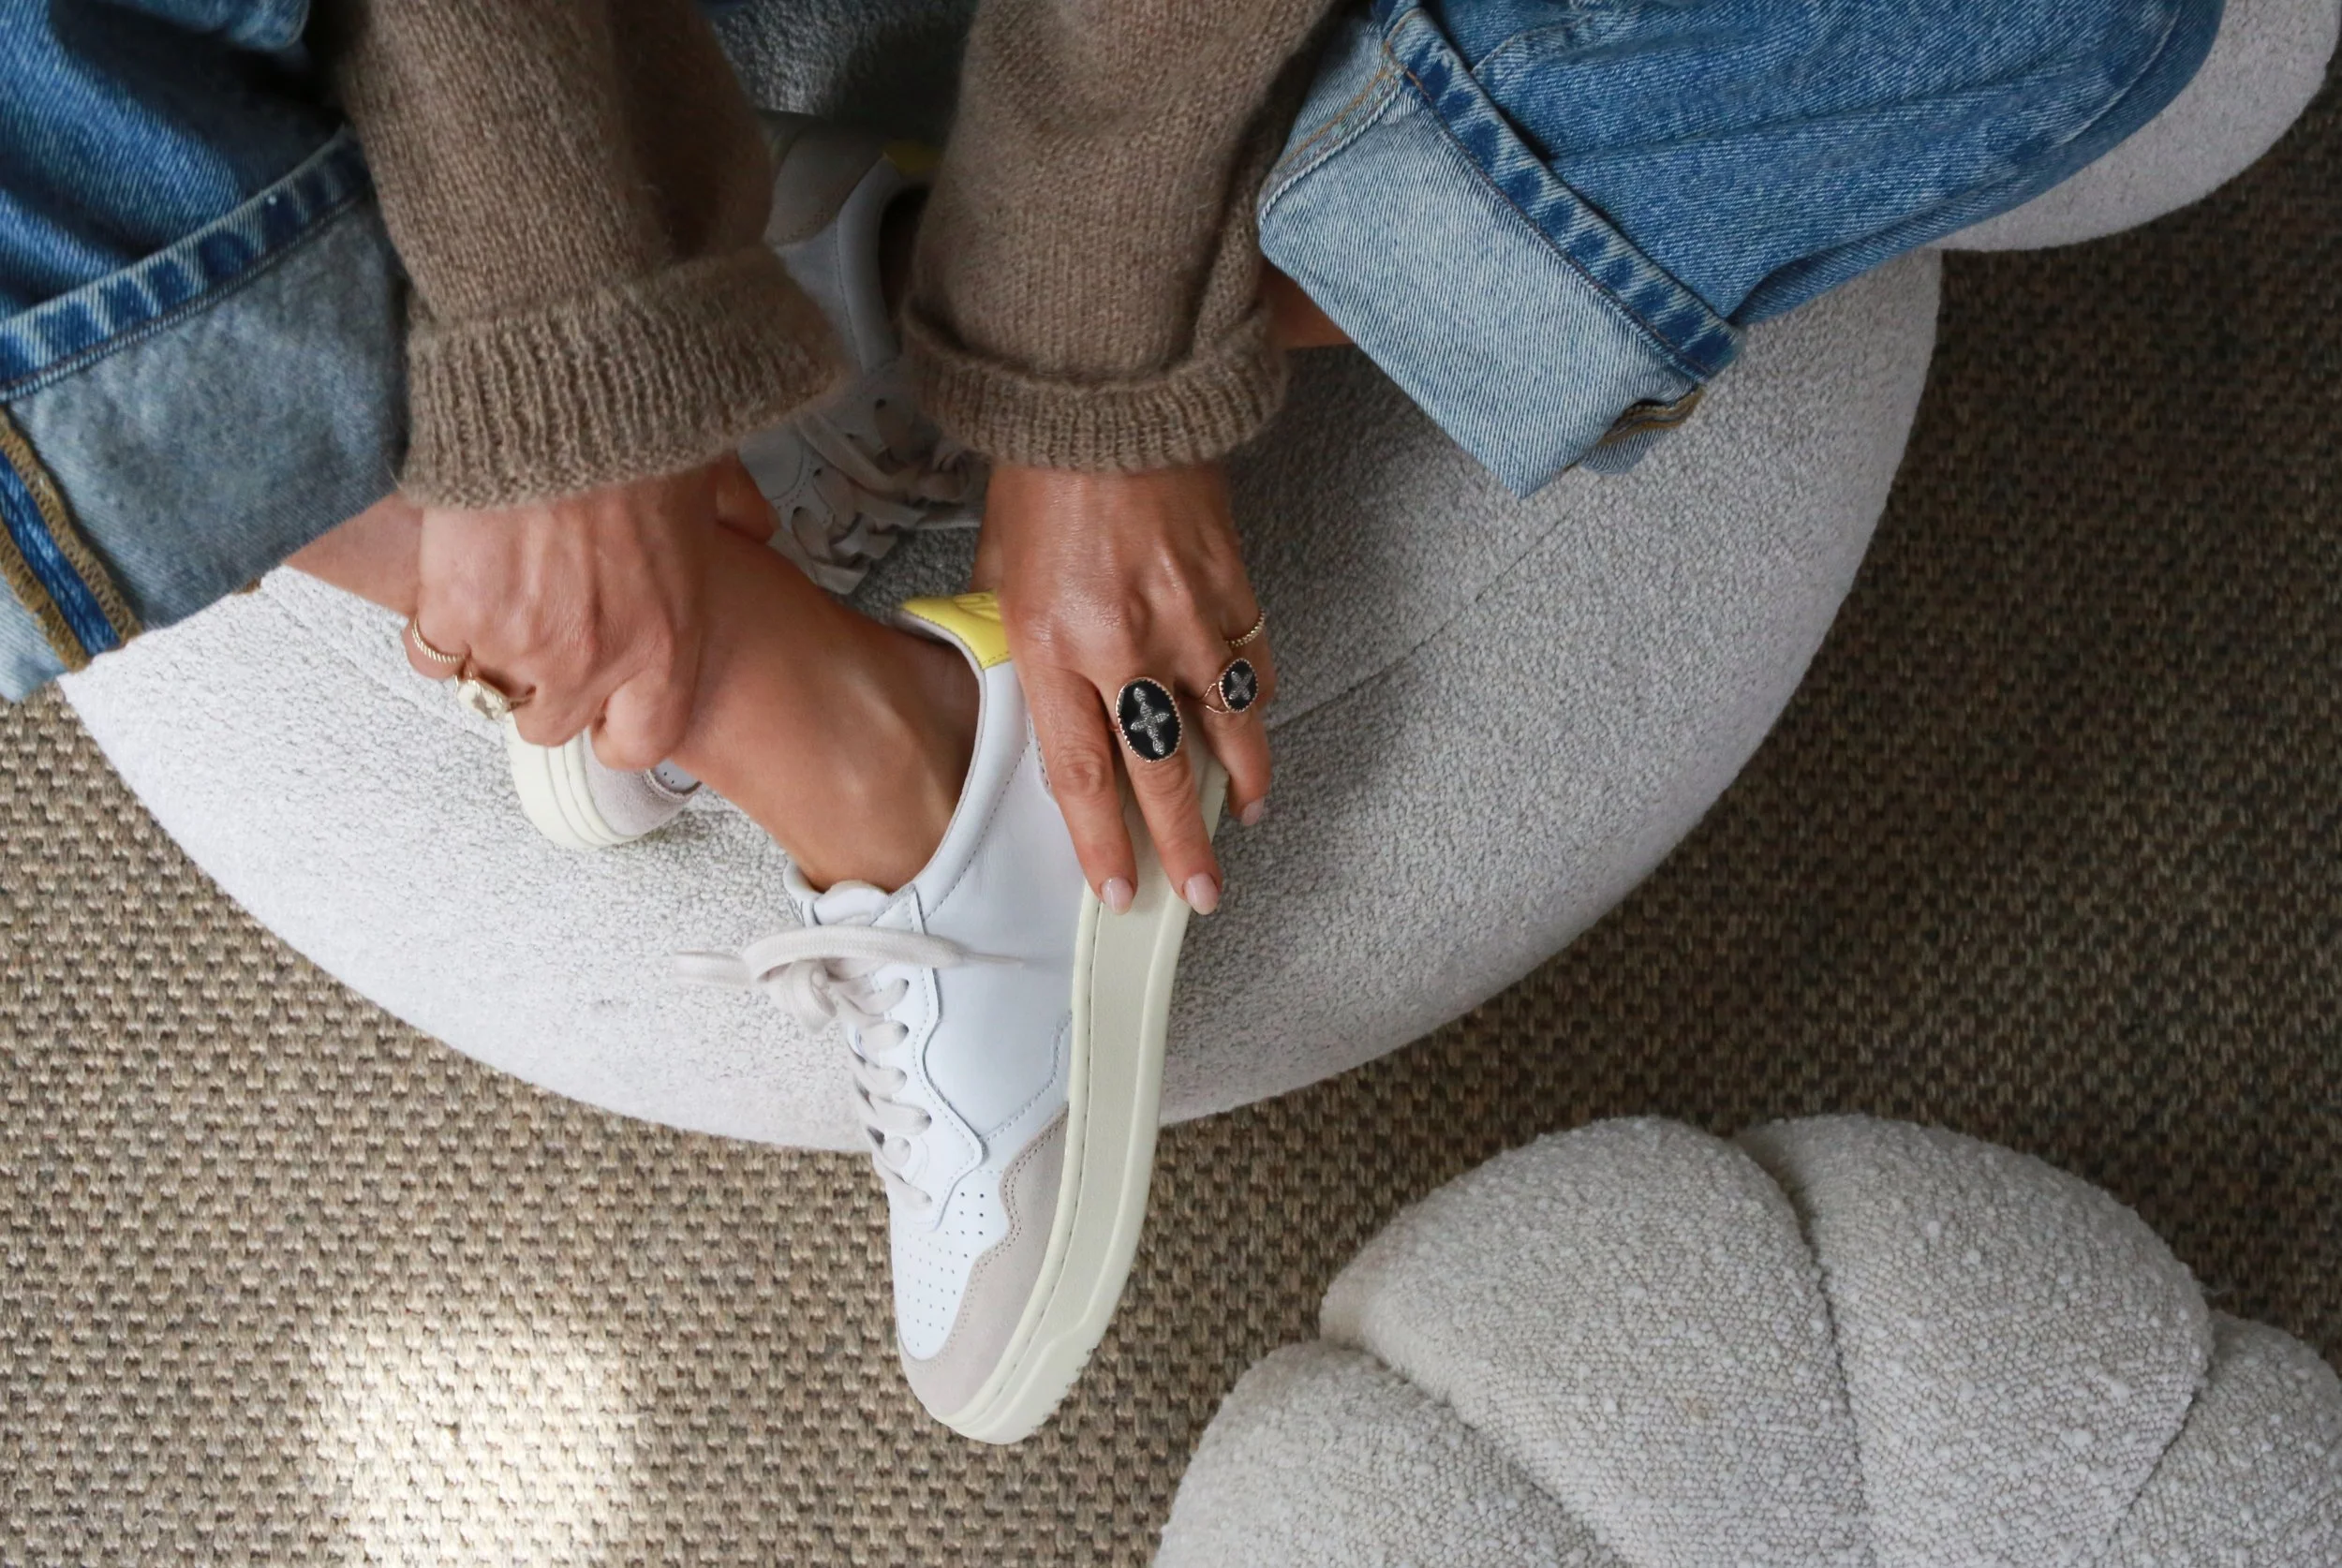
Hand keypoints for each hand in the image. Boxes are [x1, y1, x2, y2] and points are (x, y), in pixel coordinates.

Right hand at [404, 458, 772, 768]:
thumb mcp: (715, 474)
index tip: (601, 714)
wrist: (560, 389)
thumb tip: (755, 526)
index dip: (615, 729)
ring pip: (488, 691)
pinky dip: (438, 627)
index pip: (642, 740)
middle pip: (550, 724)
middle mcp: (595, 659)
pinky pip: (433, 653)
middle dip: (543, 690)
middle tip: (538, 641)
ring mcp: (522, 642)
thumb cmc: (637, 426)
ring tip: (495, 605)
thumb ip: (737, 516)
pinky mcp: (457, 612)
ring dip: (490, 657)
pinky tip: (452, 587)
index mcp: (667, 641)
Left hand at [976, 462, 1273, 914]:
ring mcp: (1189, 620)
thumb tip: (1038, 693)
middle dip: (1183, 846)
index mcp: (1053, 646)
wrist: (1112, 393)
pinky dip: (1256, 704)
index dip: (1103, 845)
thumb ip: (1021, 644)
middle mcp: (1125, 646)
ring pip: (1227, 730)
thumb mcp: (1000, 568)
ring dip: (1239, 784)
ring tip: (1243, 819)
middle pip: (1162, 775)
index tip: (1118, 891)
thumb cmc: (1044, 474)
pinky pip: (1252, 665)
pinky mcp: (1234, 587)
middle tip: (1200, 893)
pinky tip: (1255, 724)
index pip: (1082, 777)